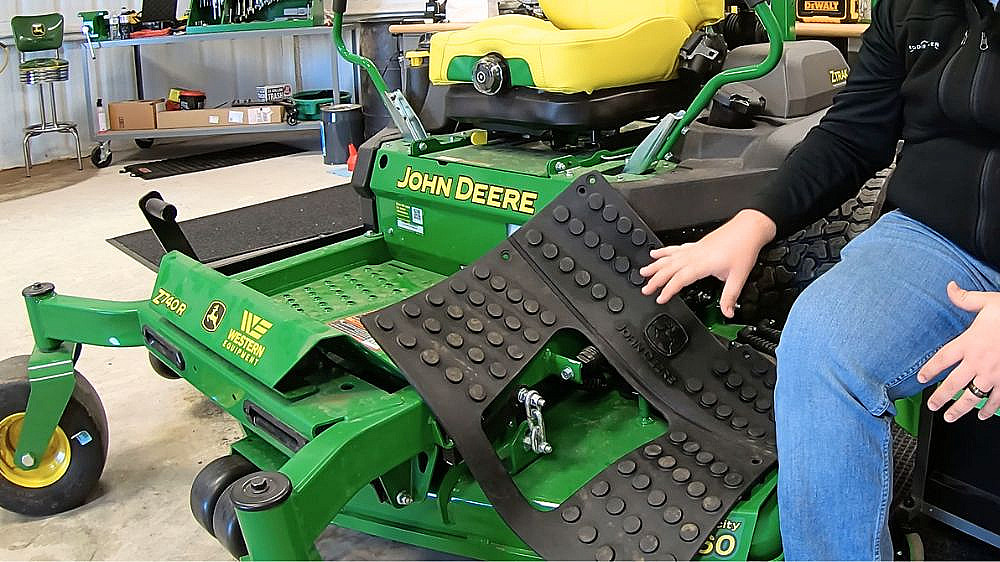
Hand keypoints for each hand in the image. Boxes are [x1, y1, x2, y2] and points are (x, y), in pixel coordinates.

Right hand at [639, 209, 776, 317]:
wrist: (748, 228)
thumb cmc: (743, 248)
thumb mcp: (739, 277)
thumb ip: (730, 296)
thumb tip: (727, 312)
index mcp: (702, 264)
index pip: (679, 279)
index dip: (668, 290)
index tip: (660, 298)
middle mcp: (695, 255)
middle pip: (669, 268)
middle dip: (655, 280)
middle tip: (645, 289)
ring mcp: (694, 249)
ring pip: (669, 258)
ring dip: (655, 265)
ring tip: (643, 272)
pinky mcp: (696, 245)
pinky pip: (675, 249)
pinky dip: (664, 252)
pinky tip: (656, 253)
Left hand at [918, 282, 999, 421]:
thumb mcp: (988, 302)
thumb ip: (965, 299)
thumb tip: (950, 287)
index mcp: (969, 342)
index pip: (942, 359)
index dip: (929, 370)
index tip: (921, 378)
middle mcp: (979, 361)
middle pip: (953, 384)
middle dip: (941, 397)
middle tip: (932, 405)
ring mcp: (994, 374)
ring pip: (973, 396)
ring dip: (960, 408)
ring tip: (950, 416)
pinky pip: (997, 399)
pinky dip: (989, 409)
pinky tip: (982, 414)